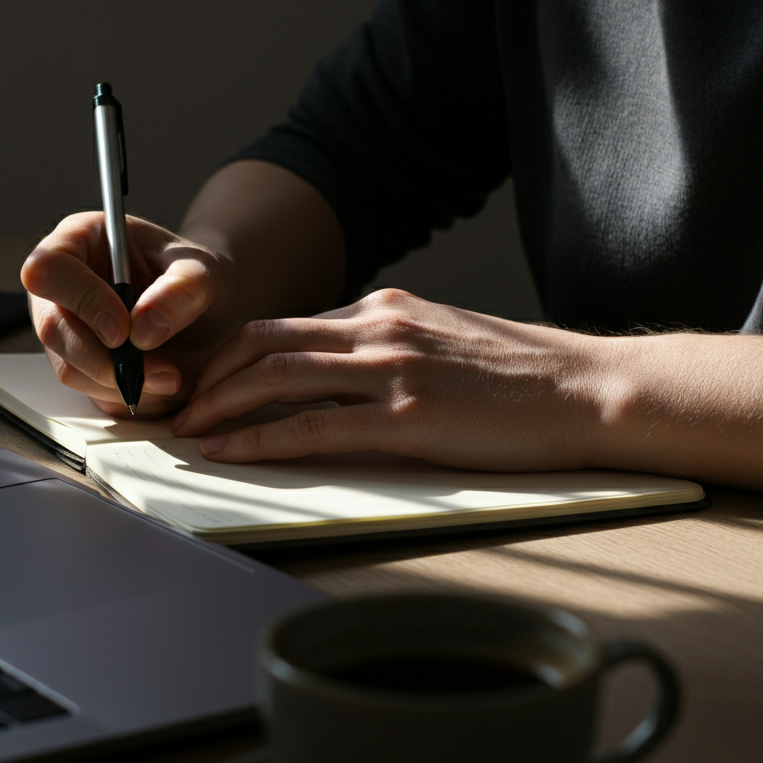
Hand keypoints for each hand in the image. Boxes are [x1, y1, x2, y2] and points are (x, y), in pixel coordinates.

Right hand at [21, 212, 240, 416]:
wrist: (211, 312)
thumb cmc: (197, 278)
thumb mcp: (205, 272)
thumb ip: (181, 291)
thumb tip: (141, 330)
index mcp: (81, 240)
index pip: (49, 269)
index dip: (82, 302)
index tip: (123, 331)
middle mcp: (64, 286)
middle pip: (52, 328)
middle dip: (105, 360)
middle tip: (163, 373)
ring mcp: (68, 329)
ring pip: (70, 368)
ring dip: (122, 384)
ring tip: (174, 378)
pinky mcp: (84, 366)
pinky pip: (93, 393)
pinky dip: (131, 398)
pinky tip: (165, 386)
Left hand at [171, 288, 603, 470]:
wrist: (583, 388)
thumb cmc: (522, 374)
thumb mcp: (445, 341)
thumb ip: (391, 348)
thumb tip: (346, 373)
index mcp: (386, 309)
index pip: (287, 326)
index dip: (236, 355)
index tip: (210, 381)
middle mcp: (379, 327)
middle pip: (265, 342)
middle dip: (211, 375)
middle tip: (180, 405)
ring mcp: (391, 368)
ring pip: (275, 378)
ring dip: (220, 404)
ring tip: (189, 431)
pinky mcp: (407, 414)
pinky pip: (311, 426)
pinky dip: (259, 440)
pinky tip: (228, 453)